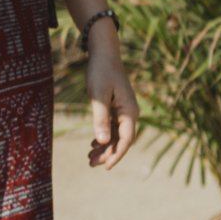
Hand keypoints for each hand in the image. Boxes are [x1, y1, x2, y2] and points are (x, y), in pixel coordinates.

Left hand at [85, 38, 138, 169]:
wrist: (104, 53)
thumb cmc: (101, 72)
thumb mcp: (98, 96)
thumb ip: (101, 119)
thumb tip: (103, 142)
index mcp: (129, 111)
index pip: (126, 140)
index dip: (117, 155)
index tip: (106, 167)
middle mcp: (130, 113)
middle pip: (122, 140)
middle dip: (108, 154)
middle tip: (90, 164)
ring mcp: (125, 110)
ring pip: (117, 135)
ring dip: (105, 147)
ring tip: (89, 159)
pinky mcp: (118, 107)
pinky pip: (114, 127)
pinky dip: (105, 137)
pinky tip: (93, 145)